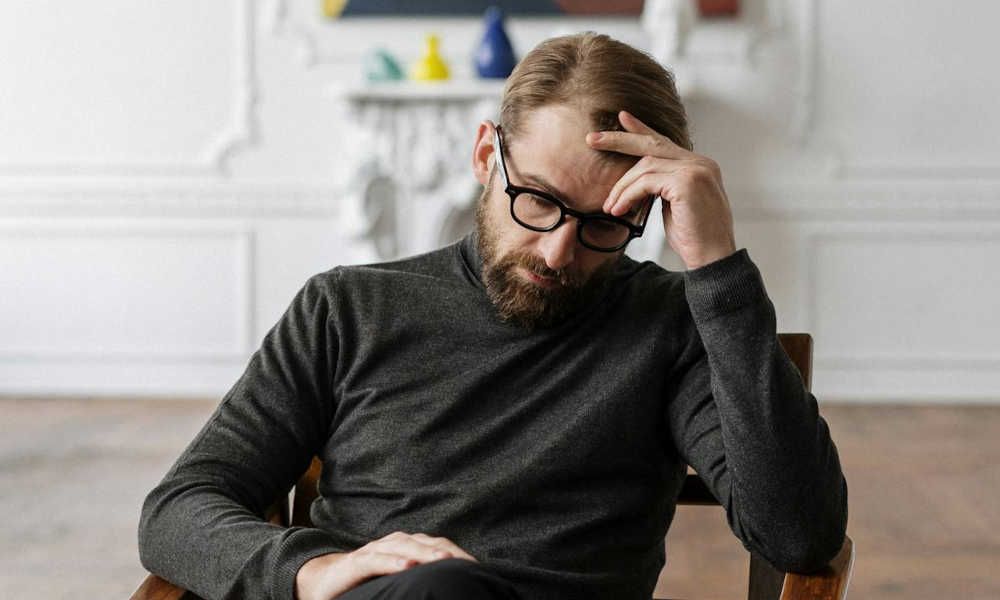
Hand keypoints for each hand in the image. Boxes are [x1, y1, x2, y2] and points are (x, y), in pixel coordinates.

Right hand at [295, 531, 477, 599]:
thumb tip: (446, 591)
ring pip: (405, 546)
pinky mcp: (356, 563)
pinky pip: (376, 560)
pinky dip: (393, 561)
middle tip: (468, 564)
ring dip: (425, 553)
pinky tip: (407, 566)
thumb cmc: (366, 583)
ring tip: (443, 561)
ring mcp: (374, 551)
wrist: (322, 581)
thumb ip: (418, 583)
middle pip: (426, 543)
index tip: (478, 566)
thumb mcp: (396, 583)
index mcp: (406, 547)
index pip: (437, 546)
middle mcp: (393, 544)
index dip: (457, 554)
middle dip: (447, 552)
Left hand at [586, 110, 736, 269]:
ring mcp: (696, 170)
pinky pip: (646, 182)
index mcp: (700, 166)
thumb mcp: (674, 207)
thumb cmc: (694, 239)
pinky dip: (628, 195)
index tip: (622, 120)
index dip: (642, 131)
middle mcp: (701, 163)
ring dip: (622, 187)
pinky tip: (620, 209)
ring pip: (645, 166)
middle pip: (653, 144)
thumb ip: (662, 188)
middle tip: (592, 139)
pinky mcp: (687, 182)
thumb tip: (638, 184)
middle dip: (620, 140)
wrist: (714, 259)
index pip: (665, 142)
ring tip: (610, 206)